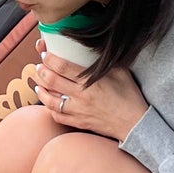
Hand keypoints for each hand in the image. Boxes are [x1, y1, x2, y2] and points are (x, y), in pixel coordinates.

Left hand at [32, 48, 147, 141]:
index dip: (49, 58)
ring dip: (41, 91)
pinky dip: (50, 109)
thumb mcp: (120, 72)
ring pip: (50, 101)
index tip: (45, 53)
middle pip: (52, 81)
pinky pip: (58, 116)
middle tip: (39, 66)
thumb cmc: (129, 96)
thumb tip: (92, 48)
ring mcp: (78, 111)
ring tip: (38, 84)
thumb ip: (103, 62)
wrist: (135, 124)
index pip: (62, 66)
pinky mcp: (79, 123)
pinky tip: (49, 102)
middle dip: (41, 71)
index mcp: (90, 81)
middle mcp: (81, 96)